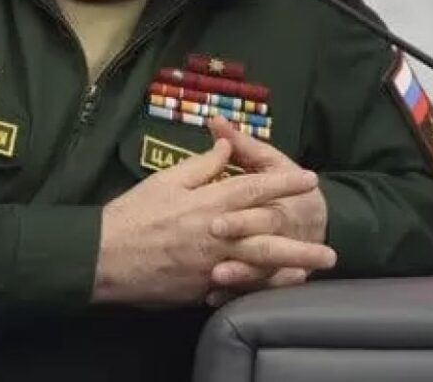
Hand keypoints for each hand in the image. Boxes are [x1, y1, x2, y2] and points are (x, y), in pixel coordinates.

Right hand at [92, 138, 335, 304]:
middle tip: (330, 250)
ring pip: (257, 267)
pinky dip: (258, 288)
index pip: (254, 188)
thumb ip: (201, 165)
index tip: (310, 179)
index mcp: (208, 202)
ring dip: (287, 269)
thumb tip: (226, 144)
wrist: (102, 257)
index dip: (284, 183)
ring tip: (312, 272)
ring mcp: (209, 264)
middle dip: (299, 243)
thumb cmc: (133, 214)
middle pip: (266, 237)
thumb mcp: (166, 179)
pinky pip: (235, 287)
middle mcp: (215, 234)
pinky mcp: (199, 286)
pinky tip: (277, 289)